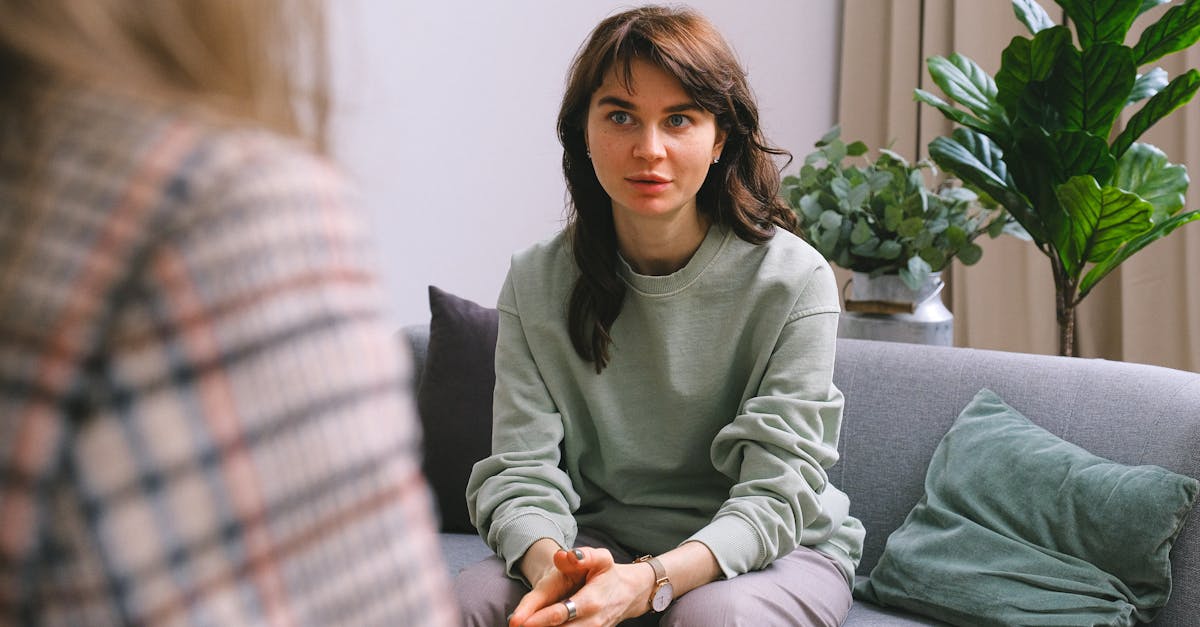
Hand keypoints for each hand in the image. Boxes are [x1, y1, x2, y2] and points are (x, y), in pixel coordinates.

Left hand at [510, 548, 652, 626]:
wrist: (629, 594)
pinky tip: (538, 626)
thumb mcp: (601, 559)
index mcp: (592, 601)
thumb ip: (583, 556)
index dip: (538, 619)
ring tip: (524, 625)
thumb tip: (563, 556)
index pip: (561, 613)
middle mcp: (592, 622)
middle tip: (515, 625)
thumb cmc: (609, 574)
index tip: (518, 622)